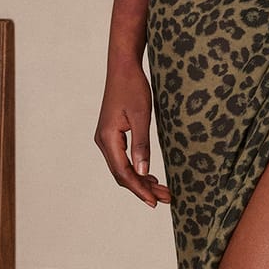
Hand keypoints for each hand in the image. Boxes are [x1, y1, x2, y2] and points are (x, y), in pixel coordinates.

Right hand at [94, 61, 169, 206]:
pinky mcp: (112, 135)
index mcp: (108, 138)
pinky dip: (136, 170)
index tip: (154, 202)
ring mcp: (106, 138)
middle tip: (165, 198)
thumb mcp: (142, 116)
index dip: (139, 189)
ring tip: (162, 191)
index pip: (123, 172)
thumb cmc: (133, 87)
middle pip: (121, 174)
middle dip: (143, 188)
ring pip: (122, 168)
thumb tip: (143, 172)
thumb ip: (142, 145)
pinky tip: (149, 176)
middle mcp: (103, 141)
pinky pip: (122, 159)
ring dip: (140, 180)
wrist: (122, 67)